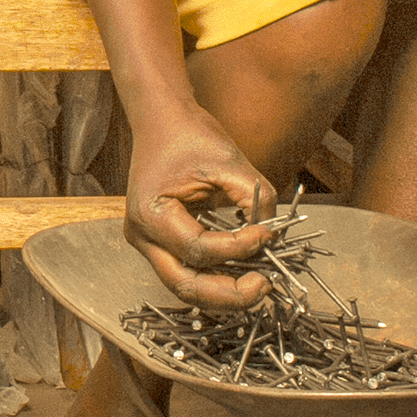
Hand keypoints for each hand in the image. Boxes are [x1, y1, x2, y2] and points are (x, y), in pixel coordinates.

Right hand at [123, 103, 281, 310]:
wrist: (163, 122)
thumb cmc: (190, 136)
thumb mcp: (230, 162)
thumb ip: (255, 200)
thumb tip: (274, 236)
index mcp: (150, 212)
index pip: (199, 249)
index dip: (239, 248)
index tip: (267, 234)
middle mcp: (142, 236)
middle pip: (185, 285)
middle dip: (229, 294)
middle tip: (264, 286)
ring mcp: (148, 244)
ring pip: (185, 287)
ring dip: (224, 293)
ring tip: (258, 285)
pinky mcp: (160, 245)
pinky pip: (188, 272)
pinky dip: (216, 279)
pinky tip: (243, 274)